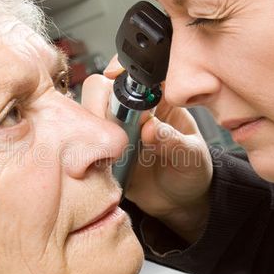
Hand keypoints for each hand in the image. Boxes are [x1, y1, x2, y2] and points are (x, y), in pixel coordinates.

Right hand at [81, 55, 212, 242]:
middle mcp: (132, 110)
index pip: (137, 75)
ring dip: (91, 128)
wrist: (178, 203)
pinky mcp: (101, 151)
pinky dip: (83, 149)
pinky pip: (81, 142)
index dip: (122, 71)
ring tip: (110, 151)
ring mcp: (114, 129)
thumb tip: (151, 129)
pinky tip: (101, 163)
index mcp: (159, 100)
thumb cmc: (191, 171)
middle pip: (102, 89)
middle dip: (101, 103)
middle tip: (114, 130)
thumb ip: (173, 141)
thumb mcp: (191, 156)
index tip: (113, 77)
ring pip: (87, 113)